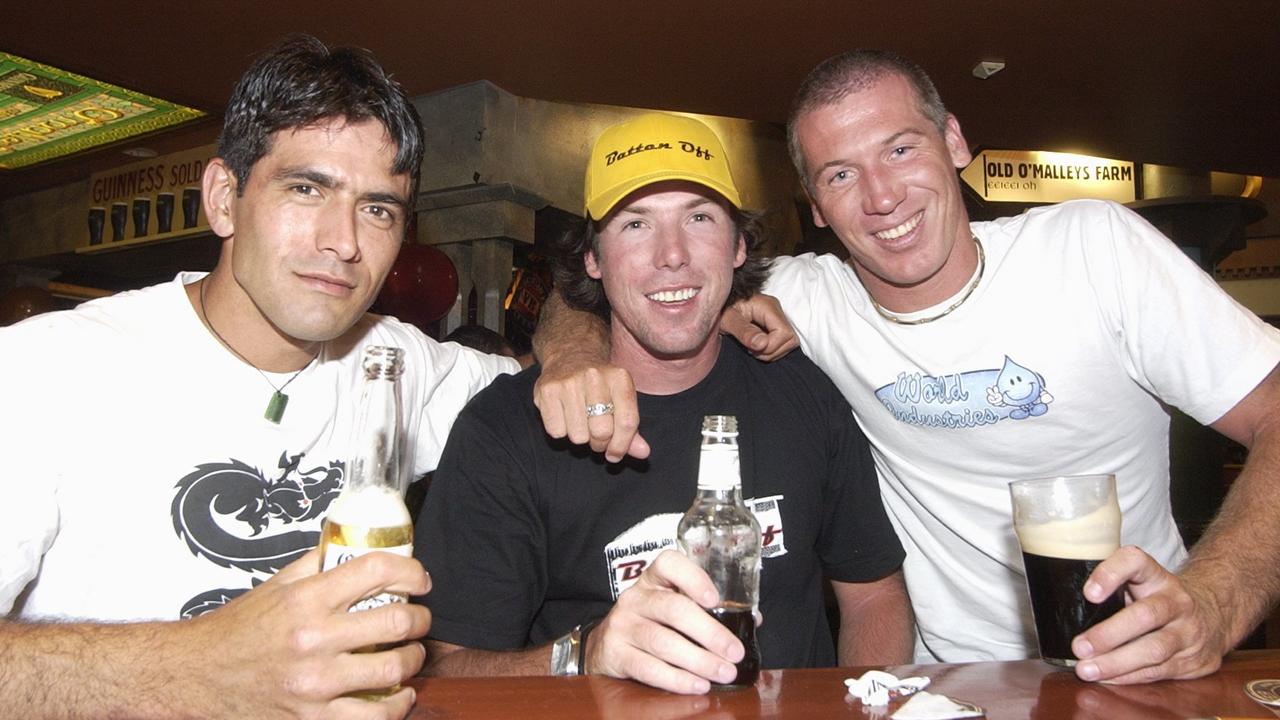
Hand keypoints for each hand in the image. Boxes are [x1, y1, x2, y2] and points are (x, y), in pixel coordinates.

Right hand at [182, 547, 432, 718]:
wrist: (197, 675)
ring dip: (414, 658)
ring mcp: (314, 683)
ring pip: (394, 669)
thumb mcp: (277, 585)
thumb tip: (357, 542)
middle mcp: (313, 639)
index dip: (411, 571)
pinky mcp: (312, 718)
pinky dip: (398, 704)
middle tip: (420, 618)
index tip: (420, 580)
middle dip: (421, 619)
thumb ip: (318, 563)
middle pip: (396, 621)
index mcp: (305, 599)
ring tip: (411, 653)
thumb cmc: (238, 629)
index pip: (375, 570)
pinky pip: (374, 716)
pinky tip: (401, 693)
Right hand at [533, 352, 648, 462]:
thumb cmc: (600, 388)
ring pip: (578, 436)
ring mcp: (569, 382)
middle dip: (599, 443)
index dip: (622, 446)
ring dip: (580, 437)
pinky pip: (556, 432)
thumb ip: (631, 430)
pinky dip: (561, 431)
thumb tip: (643, 453)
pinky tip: (564, 416)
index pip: (627, 422)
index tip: (615, 454)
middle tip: (596, 437)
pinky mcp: (547, 390)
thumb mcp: (620, 401)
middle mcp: (595, 376)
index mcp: (620, 378)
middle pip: (602, 432)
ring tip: (580, 422)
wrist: (570, 357)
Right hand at [584, 551, 742, 693]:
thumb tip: (752, 619)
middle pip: (674, 609)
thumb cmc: (652, 622)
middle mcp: (636, 598)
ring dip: (699, 660)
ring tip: (724, 672)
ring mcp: (622, 625)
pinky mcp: (615, 653)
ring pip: (663, 642)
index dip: (693, 579)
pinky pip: (649, 668)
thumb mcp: (672, 606)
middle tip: (734, 652)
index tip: (714, 599)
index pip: (669, 564)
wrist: (605, 645)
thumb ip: (707, 609)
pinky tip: (698, 685)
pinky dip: (677, 680)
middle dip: (709, 632)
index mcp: (654, 579)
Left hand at [720, 294, 797, 361]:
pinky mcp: (774, 325)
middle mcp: (776, 311)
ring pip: (789, 343)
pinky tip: (756, 345)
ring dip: (772, 352)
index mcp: (767, 306)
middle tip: (751, 349)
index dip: (770, 346)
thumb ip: (744, 332)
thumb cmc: (722, 309)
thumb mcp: (728, 321)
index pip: (784, 333)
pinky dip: (771, 349)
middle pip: (791, 339)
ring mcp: (777, 318)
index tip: (751, 347)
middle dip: (771, 351)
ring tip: (752, 347)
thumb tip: (762, 344)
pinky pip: (783, 343)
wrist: (717, 305)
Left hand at [1071, 545, 1225, 683]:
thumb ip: (1112, 588)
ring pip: (1154, 649)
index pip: (1135, 562)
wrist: (1214, 615)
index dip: (1111, 574)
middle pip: (1145, 616)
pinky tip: (1108, 678)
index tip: (1089, 593)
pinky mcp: (1195, 659)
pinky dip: (1129, 677)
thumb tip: (1067, 609)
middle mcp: (1177, 601)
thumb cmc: (1158, 598)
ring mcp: (1189, 631)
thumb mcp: (1140, 582)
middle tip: (1079, 647)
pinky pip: (1159, 671)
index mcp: (1157, 576)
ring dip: (1116, 663)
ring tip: (1087, 669)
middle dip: (1109, 635)